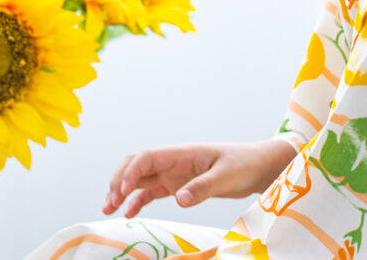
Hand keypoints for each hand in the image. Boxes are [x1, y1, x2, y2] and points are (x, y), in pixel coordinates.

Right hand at [102, 139, 297, 218]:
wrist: (258, 167)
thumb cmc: (244, 165)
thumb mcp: (226, 176)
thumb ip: (202, 187)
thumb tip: (179, 200)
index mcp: (182, 153)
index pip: (146, 157)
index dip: (130, 172)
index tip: (121, 191)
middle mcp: (173, 161)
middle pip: (136, 165)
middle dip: (119, 180)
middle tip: (109, 202)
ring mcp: (174, 173)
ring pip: (140, 179)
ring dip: (123, 191)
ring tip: (109, 208)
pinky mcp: (179, 185)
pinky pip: (152, 192)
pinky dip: (138, 201)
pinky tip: (129, 213)